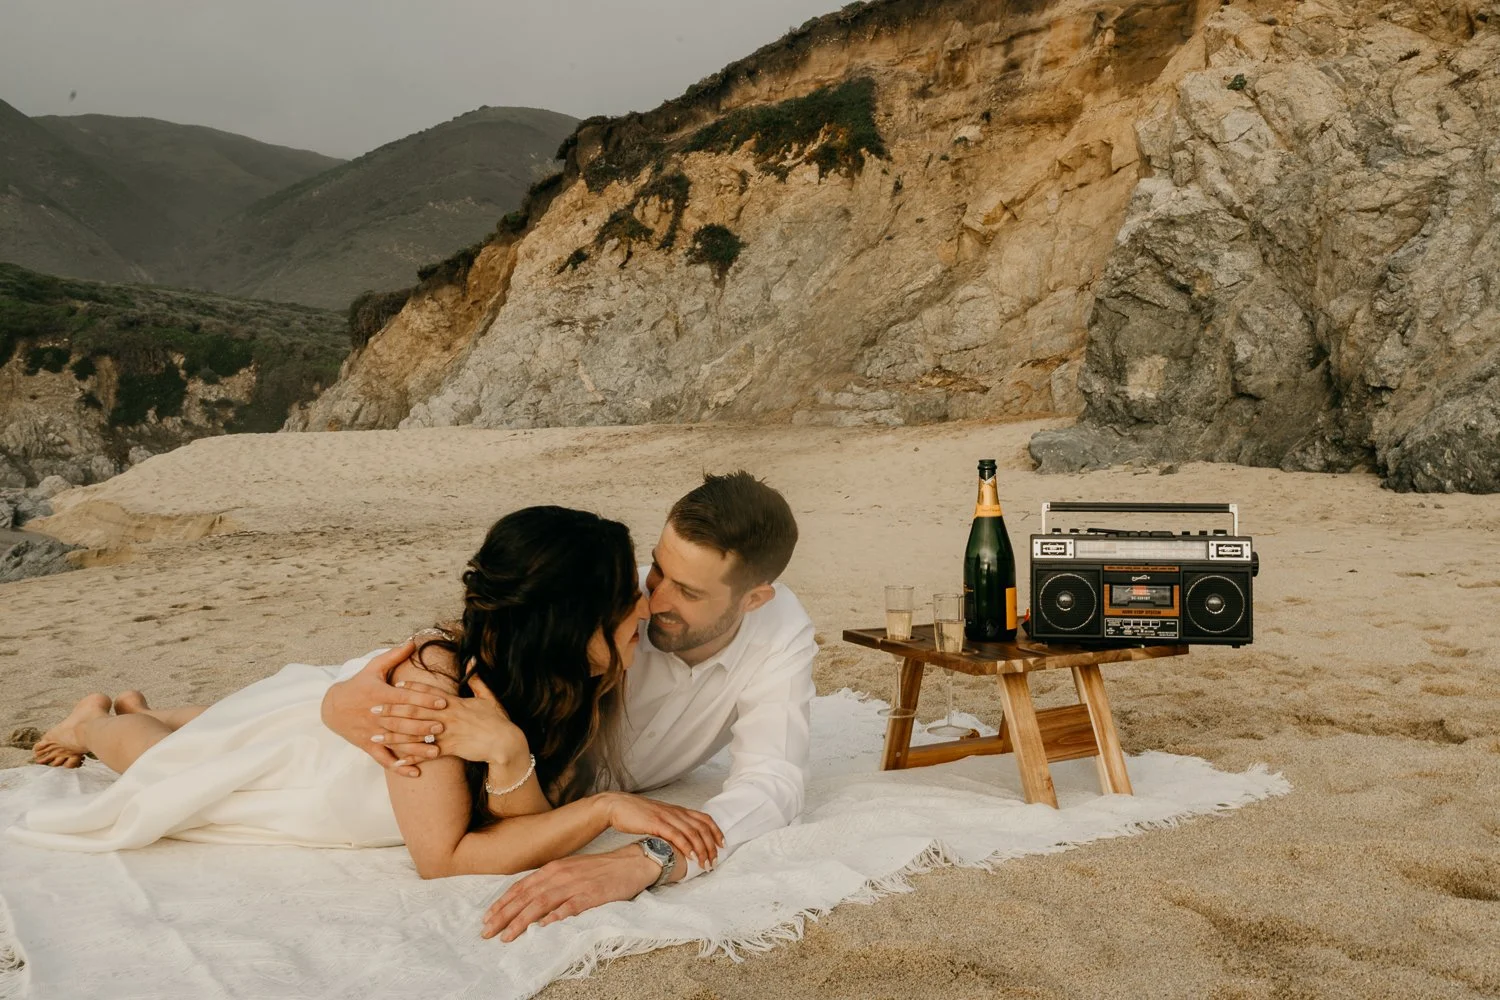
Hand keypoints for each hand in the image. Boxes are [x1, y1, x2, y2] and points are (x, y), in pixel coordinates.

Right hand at [319, 641, 447, 777]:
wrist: (332, 707)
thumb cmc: (358, 685)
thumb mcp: (373, 668)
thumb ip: (393, 656)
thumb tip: (412, 641)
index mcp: (380, 695)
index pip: (405, 698)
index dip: (424, 699)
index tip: (443, 701)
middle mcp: (377, 716)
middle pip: (402, 722)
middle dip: (423, 725)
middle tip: (443, 727)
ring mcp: (372, 733)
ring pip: (396, 742)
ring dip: (416, 748)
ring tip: (436, 752)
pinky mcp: (368, 746)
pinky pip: (384, 759)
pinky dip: (398, 768)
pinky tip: (415, 773)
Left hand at [374, 675, 528, 766]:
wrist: (507, 742)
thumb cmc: (498, 721)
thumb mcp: (489, 697)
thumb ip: (477, 680)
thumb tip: (472, 661)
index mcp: (455, 702)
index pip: (429, 693)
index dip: (410, 688)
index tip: (393, 685)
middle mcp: (447, 716)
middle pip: (415, 711)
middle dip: (392, 710)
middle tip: (372, 709)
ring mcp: (448, 732)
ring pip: (415, 733)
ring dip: (394, 735)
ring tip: (375, 736)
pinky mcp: (451, 749)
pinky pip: (426, 754)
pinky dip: (411, 759)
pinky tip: (396, 761)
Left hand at [481, 847, 660, 941]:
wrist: (634, 861)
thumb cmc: (601, 869)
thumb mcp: (571, 870)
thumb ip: (551, 883)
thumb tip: (529, 900)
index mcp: (554, 868)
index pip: (521, 886)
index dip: (502, 903)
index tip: (487, 918)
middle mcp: (561, 874)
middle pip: (526, 896)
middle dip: (504, 915)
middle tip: (487, 932)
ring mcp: (577, 884)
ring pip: (543, 903)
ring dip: (522, 920)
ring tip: (507, 936)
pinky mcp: (593, 894)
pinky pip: (572, 906)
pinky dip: (556, 915)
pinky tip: (544, 926)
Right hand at [600, 792, 722, 869]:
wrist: (617, 806)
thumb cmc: (636, 814)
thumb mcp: (659, 817)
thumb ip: (671, 825)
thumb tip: (680, 841)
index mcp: (678, 810)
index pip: (704, 818)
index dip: (716, 831)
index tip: (722, 845)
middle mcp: (676, 812)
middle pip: (702, 827)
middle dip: (711, 846)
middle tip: (714, 861)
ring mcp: (667, 817)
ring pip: (692, 833)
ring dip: (702, 850)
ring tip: (705, 864)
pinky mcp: (656, 823)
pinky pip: (677, 835)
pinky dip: (687, 846)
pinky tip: (691, 857)